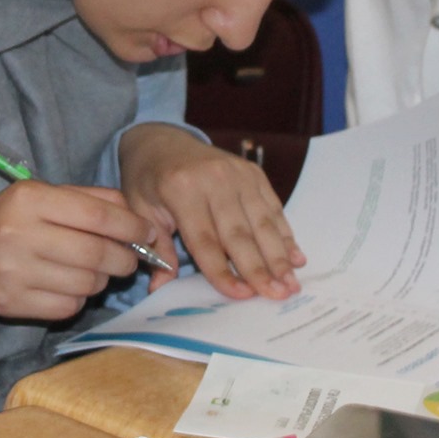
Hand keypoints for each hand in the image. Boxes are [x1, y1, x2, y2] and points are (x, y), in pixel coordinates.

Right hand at [0, 180, 158, 320]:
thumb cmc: (8, 220)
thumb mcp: (41, 196)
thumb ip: (90, 200)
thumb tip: (137, 218)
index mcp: (29, 198)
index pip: (97, 216)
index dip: (131, 227)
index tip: (147, 234)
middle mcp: (19, 233)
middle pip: (96, 253)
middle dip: (124, 259)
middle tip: (128, 259)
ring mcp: (14, 271)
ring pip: (87, 283)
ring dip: (101, 280)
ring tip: (92, 271)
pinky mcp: (12, 303)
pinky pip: (68, 306)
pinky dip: (78, 298)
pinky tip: (68, 286)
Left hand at [119, 124, 303, 299]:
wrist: (162, 141)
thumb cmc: (149, 181)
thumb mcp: (141, 211)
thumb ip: (157, 249)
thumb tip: (159, 288)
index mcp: (181, 190)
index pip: (205, 240)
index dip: (223, 271)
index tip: (242, 296)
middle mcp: (214, 180)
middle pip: (239, 234)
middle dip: (260, 269)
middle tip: (277, 296)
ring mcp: (238, 174)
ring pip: (262, 223)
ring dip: (279, 257)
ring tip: (291, 285)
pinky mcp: (254, 173)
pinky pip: (272, 209)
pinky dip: (285, 235)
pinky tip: (296, 258)